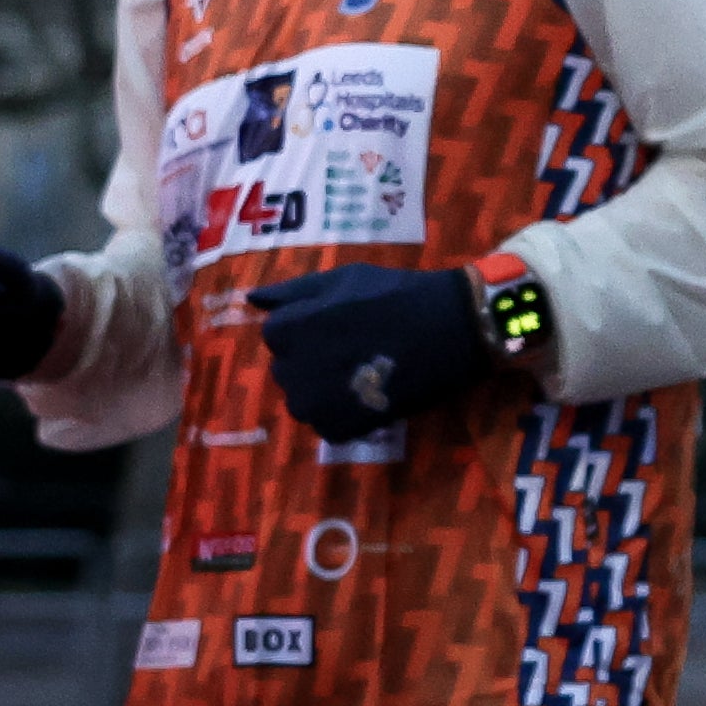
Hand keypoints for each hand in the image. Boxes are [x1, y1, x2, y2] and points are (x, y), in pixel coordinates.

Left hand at [246, 264, 492, 442]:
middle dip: (313, 359)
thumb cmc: (396, 294)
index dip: (310, 328)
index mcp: (287, 328)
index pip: (278, 334)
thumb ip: (293, 291)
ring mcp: (313, 403)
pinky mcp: (338, 428)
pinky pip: (326, 423)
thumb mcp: (344, 278)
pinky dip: (344, 413)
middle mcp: (290, 369)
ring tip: (362, 373)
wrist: (454, 328)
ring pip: (303, 399)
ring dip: (324, 389)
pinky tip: (371, 394)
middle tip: (354, 348)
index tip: (341, 324)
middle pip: (287, 369)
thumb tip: (251, 300)